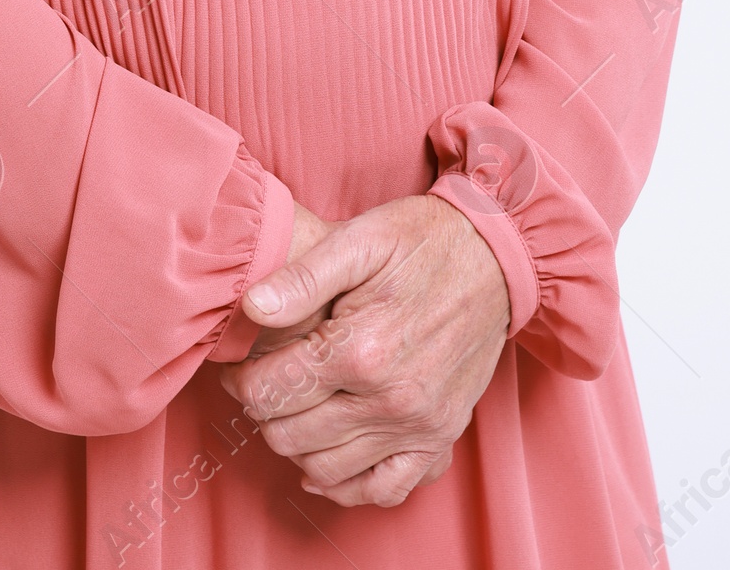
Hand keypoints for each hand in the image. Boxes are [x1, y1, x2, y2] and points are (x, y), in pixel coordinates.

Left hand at [218, 194, 510, 509]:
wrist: (493, 255)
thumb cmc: (421, 240)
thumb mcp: (358, 240)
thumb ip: (301, 278)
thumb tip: (250, 309)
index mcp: (361, 349)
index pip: (271, 392)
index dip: (239, 381)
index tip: (235, 367)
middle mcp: (390, 399)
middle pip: (291, 435)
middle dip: (264, 413)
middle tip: (262, 384)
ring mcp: (419, 426)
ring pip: (327, 469)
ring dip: (296, 446)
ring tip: (292, 410)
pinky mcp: (440, 437)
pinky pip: (384, 489)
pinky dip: (348, 486)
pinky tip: (328, 459)